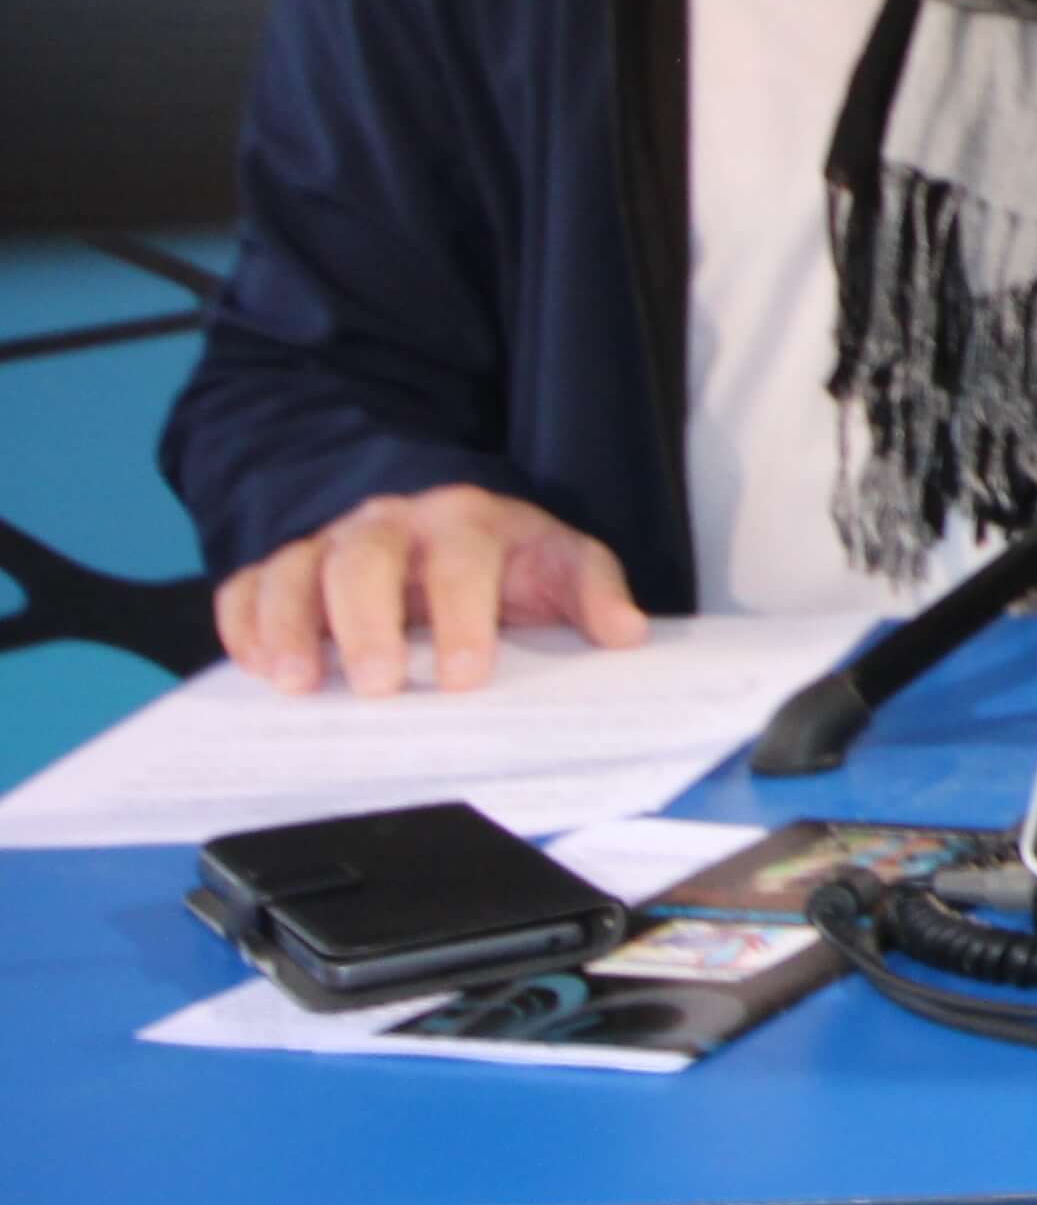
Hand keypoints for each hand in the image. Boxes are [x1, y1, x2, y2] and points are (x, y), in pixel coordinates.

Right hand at [212, 485, 646, 696]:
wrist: (439, 522)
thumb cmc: (502, 556)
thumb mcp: (559, 562)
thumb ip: (592, 592)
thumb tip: (627, 633)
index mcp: (465, 520)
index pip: (461, 561)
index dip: (463, 618)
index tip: (466, 677)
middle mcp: (389, 524)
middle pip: (364, 559)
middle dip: (366, 621)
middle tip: (379, 684)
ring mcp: (328, 543)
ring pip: (294, 569)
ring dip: (289, 625)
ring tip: (296, 682)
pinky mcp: (282, 568)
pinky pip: (246, 587)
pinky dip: (242, 624)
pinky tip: (253, 667)